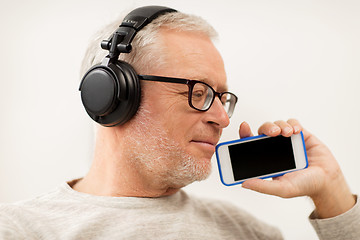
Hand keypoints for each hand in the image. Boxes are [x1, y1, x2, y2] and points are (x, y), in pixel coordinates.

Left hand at [239, 119, 355, 217]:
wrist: (327, 182)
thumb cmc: (304, 186)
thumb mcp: (281, 189)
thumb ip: (263, 186)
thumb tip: (244, 183)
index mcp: (266, 158)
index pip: (251, 143)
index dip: (245, 134)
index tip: (244, 127)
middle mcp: (275, 148)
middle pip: (264, 130)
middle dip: (266, 128)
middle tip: (272, 133)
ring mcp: (287, 141)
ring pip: (277, 124)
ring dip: (280, 125)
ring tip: (287, 133)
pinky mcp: (301, 135)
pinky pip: (293, 123)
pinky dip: (293, 124)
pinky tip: (296, 131)